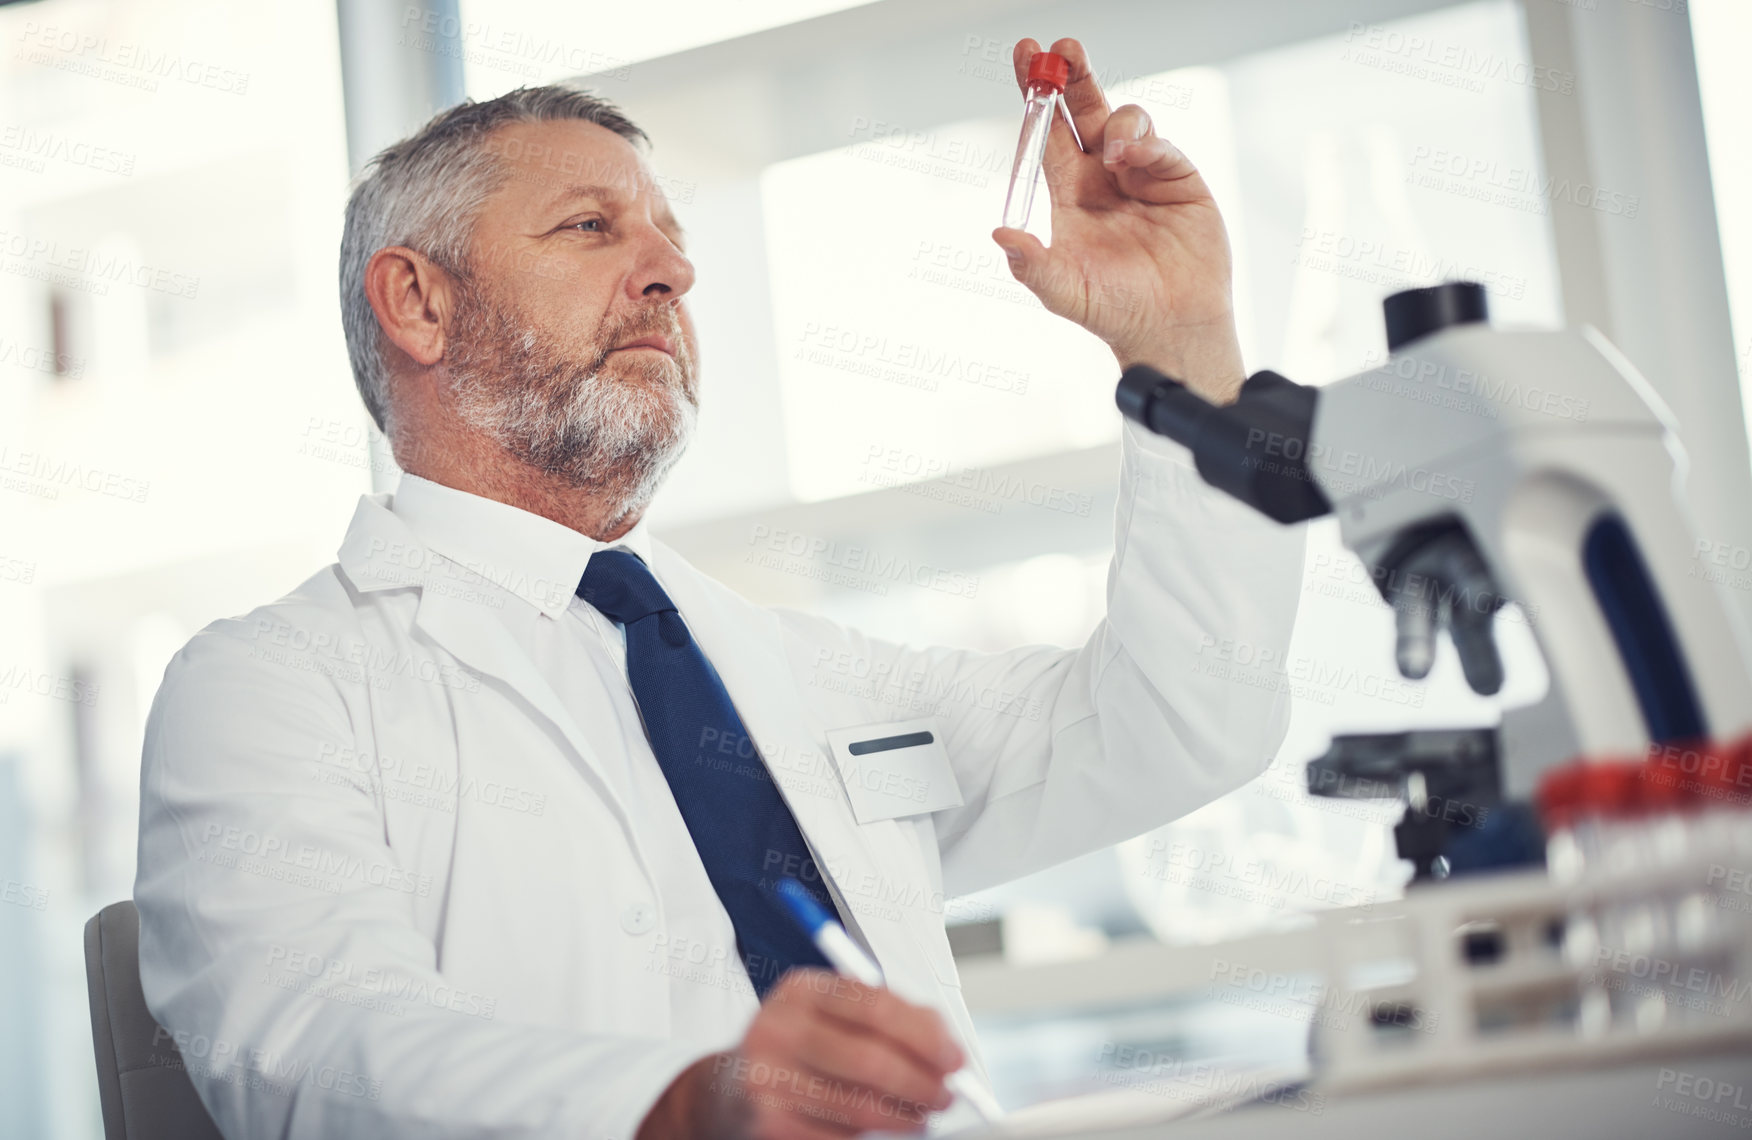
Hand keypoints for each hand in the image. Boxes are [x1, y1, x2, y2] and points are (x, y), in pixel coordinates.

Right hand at [636, 969, 963, 1139]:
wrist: (729, 1091)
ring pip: (860, 1107)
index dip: (925, 1035)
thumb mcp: (831, 1015)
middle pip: (870, 1060)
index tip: (954, 1058)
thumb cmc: (798, 1049)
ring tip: (921, 1116)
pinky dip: (873, 1138)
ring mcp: (769, 1080)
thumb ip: (889, 1018)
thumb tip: (947, 1048)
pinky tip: (883, 1130)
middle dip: (921, 1083)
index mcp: (800, 990)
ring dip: (904, 1117)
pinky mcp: (770, 1125)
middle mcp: (778, 1029)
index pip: (875, 1006)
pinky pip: (841, 1139)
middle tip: (946, 1095)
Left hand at [991, 37, 1244, 404]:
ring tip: (1115, 151)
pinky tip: (1134, 159)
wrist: (1169, 329)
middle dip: (1072, 76)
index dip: (1036, 96)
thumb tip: (999, 236)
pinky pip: (1160, 147)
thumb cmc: (1113, 312)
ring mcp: (1141, 174)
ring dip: (1116, 122)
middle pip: (1084, 112)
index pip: (1047, 134)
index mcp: (1069, 194)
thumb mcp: (1062, 292)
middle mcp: (1103, 176)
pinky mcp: (1178, 179)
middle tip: (1062, 47)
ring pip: (1125, 122)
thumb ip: (1031, 265)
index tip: (1025, 56)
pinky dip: (1147, 144)